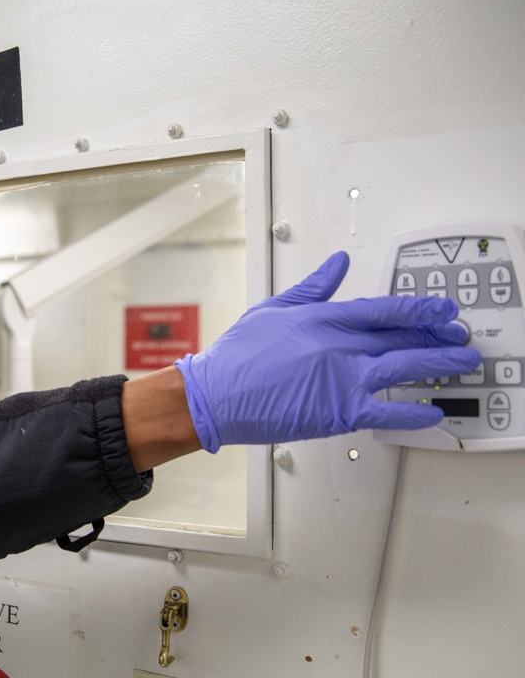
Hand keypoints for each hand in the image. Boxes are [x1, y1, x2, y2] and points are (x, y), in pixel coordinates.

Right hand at [175, 252, 481, 451]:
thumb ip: (312, 288)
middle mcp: (339, 345)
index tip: (440, 310)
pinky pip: (389, 410)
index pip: (384, 308)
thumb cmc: (237, 357)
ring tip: (462, 363)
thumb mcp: (273, 309)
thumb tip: (337, 265)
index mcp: (323, 317)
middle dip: (437, 335)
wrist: (216, 395)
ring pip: (405, 367)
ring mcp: (342, 378)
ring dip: (439, 364)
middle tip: (459, 337)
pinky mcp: (339, 411)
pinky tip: (433, 411)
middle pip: (402, 335)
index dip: (419, 308)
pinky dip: (415, 412)